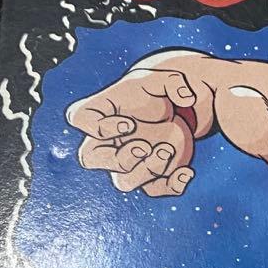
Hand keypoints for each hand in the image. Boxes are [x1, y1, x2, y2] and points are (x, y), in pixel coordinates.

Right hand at [67, 67, 197, 195]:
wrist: (169, 108)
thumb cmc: (155, 91)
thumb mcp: (164, 78)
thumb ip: (174, 82)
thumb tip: (186, 97)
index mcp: (100, 110)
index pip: (80, 118)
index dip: (98, 127)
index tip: (129, 124)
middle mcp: (105, 140)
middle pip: (91, 159)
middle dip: (120, 158)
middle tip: (145, 146)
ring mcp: (126, 161)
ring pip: (124, 182)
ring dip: (146, 171)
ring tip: (168, 149)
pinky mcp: (149, 175)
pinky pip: (154, 190)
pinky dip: (171, 185)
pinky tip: (187, 172)